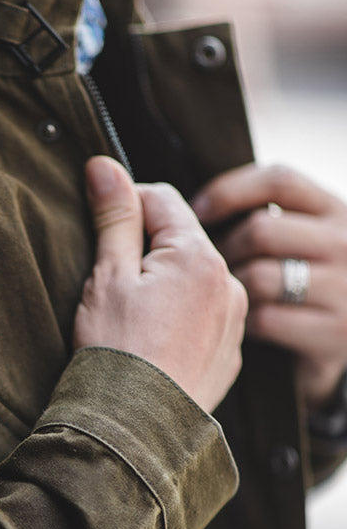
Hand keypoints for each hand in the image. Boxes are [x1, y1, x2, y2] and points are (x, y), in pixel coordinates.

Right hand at [74, 157, 247, 413]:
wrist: (135, 428)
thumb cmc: (116, 349)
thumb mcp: (107, 275)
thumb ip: (114, 216)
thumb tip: (104, 165)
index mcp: (199, 258)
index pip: (162, 199)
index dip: (125, 204)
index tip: (100, 223)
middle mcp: (229, 284)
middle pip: (181, 238)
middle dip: (145, 245)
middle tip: (110, 277)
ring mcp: (234, 322)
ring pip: (193, 277)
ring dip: (163, 279)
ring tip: (130, 312)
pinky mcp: (229, 353)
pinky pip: (203, 313)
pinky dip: (179, 313)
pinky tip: (151, 336)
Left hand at [192, 163, 346, 409]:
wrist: (345, 347)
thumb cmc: (302, 287)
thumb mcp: (300, 241)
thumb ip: (266, 219)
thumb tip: (198, 204)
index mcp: (336, 212)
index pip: (279, 180)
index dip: (229, 191)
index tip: (196, 210)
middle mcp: (346, 244)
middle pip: (259, 230)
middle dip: (222, 249)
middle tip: (206, 267)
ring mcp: (344, 289)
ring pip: (258, 275)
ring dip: (230, 287)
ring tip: (222, 296)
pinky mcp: (334, 332)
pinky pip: (264, 318)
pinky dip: (242, 321)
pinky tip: (240, 324)